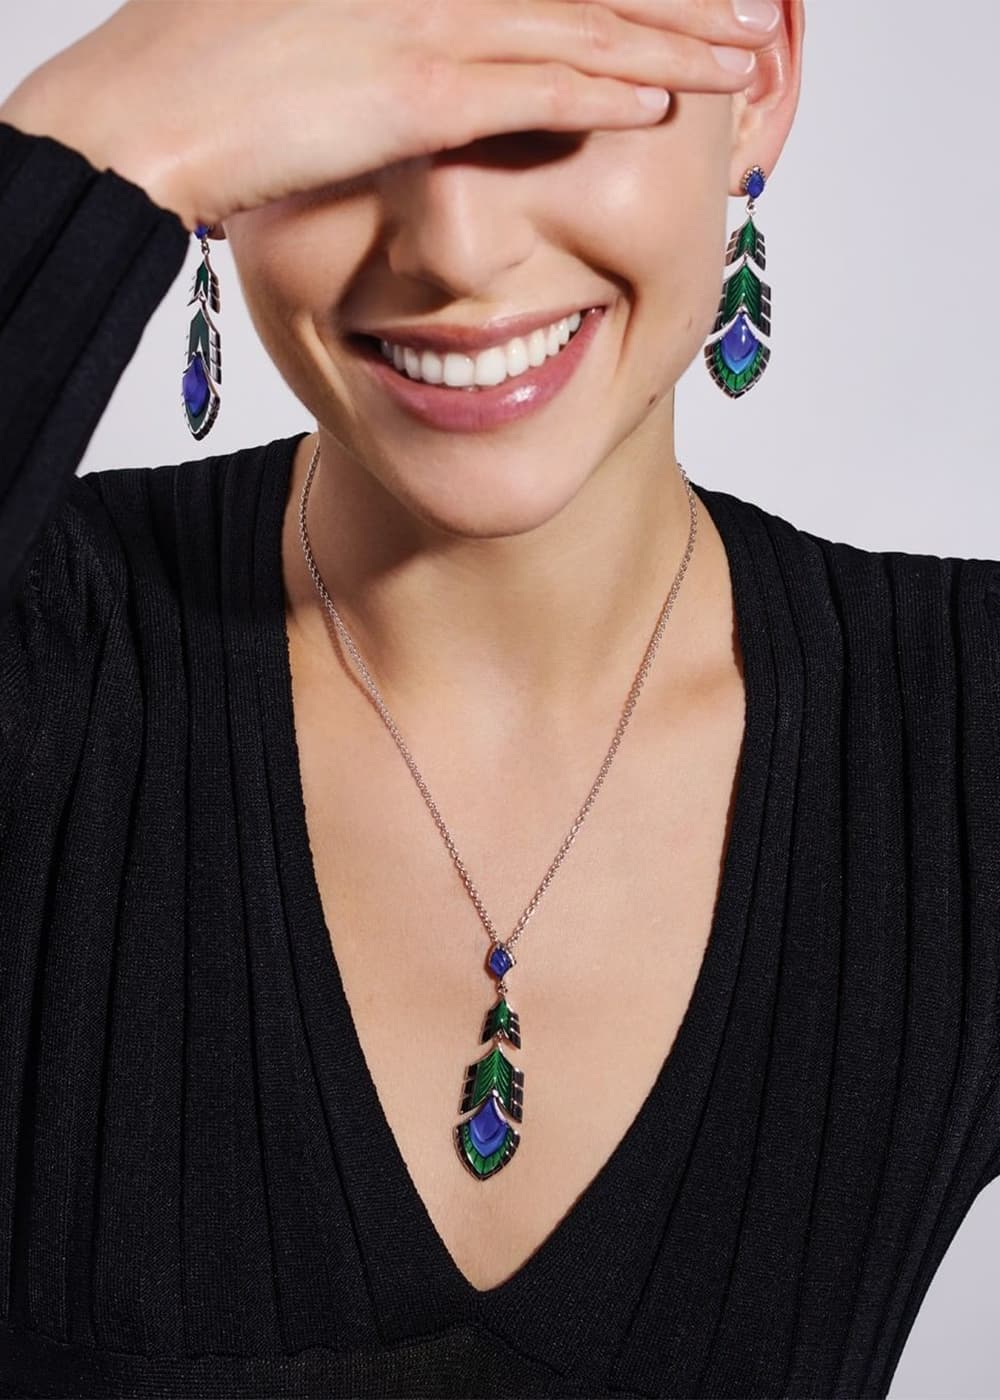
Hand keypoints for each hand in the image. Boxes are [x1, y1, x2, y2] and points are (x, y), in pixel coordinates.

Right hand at [0, 0, 776, 233]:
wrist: (137, 115)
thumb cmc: (193, 75)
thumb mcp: (290, 29)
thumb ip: (364, 35)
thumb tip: (395, 61)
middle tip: (751, 11)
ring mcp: (426, 28)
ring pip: (580, 29)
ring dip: (674, 44)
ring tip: (746, 55)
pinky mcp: (416, 94)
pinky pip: (535, 91)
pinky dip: (606, 90)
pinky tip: (667, 100)